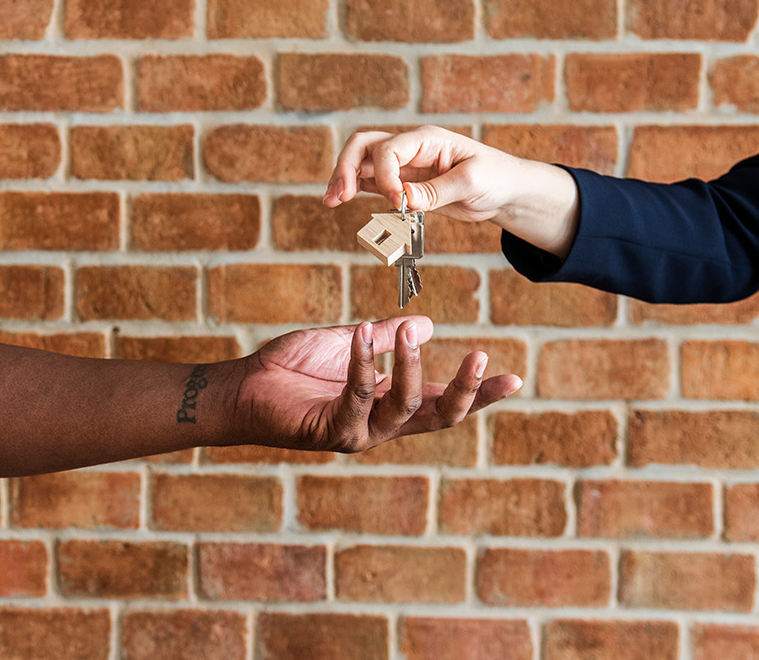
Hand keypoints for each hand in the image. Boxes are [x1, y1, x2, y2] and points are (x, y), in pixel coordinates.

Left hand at [223, 316, 520, 453]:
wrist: (243, 388)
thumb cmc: (291, 368)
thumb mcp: (347, 343)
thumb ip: (386, 339)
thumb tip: (428, 325)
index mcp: (389, 404)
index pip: (443, 403)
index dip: (479, 394)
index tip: (515, 378)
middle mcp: (380, 425)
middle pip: (439, 418)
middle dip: (466, 393)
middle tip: (481, 359)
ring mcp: (359, 432)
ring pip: (405, 407)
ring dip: (411, 366)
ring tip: (409, 335)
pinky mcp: (332, 432)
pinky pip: (359, 395)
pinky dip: (364, 362)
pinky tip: (365, 333)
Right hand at [325, 125, 580, 255]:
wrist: (506, 191)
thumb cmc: (496, 178)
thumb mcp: (472, 183)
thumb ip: (436, 192)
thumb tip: (403, 201)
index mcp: (426, 139)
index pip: (388, 149)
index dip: (384, 176)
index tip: (398, 202)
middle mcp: (410, 148)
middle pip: (364, 146)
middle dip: (346, 167)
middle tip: (337, 195)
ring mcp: (405, 166)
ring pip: (362, 164)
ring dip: (343, 179)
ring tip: (331, 201)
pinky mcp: (404, 184)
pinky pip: (371, 183)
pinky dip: (355, 190)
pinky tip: (342, 201)